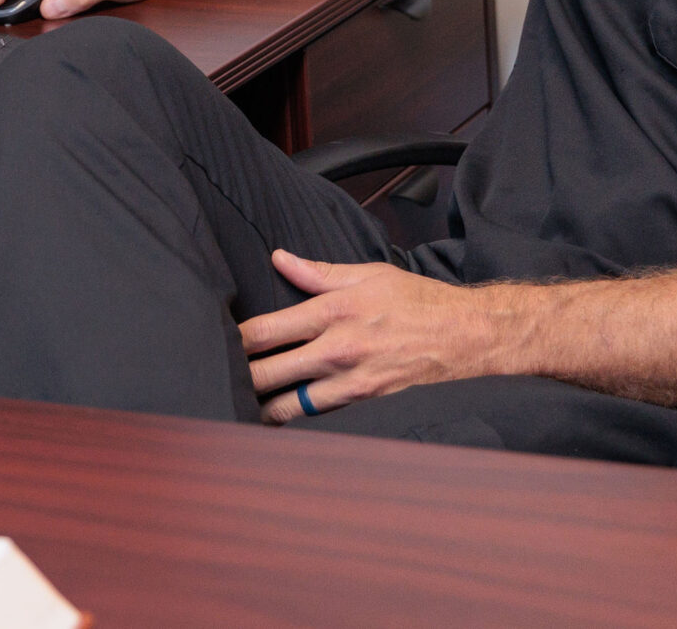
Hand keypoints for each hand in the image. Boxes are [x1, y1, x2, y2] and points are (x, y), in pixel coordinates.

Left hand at [240, 249, 520, 423]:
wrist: (461, 335)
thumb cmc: (415, 300)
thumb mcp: (366, 274)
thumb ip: (318, 271)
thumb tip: (279, 259)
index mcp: (332, 310)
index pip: (266, 331)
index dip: (234, 339)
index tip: (216, 341)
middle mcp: (336, 349)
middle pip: (267, 372)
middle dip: (238, 378)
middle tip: (216, 377)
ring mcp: (348, 380)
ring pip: (286, 404)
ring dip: (259, 405)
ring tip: (237, 403)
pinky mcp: (361, 401)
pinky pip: (315, 414)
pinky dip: (291, 417)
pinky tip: (272, 418)